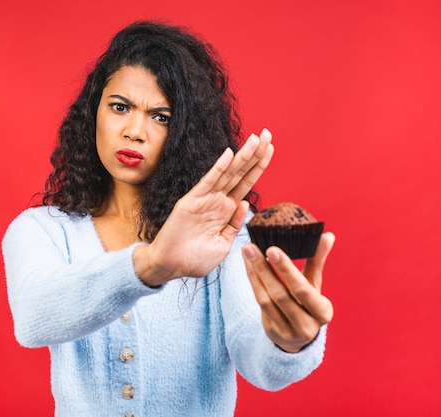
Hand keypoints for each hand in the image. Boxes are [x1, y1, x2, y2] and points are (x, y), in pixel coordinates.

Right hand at [134, 129, 273, 285]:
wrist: (170, 266)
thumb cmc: (194, 259)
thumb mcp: (223, 244)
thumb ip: (235, 224)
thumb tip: (245, 204)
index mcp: (226, 210)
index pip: (246, 183)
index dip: (258, 166)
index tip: (270, 148)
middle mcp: (217, 201)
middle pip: (240, 173)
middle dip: (254, 153)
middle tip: (267, 133)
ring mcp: (205, 199)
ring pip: (228, 173)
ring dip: (242, 156)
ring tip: (255, 139)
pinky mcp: (192, 201)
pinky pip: (208, 182)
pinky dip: (219, 168)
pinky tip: (229, 154)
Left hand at [242, 232, 334, 352]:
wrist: (298, 337)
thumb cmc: (308, 303)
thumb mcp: (315, 284)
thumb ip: (317, 261)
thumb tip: (327, 235)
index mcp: (323, 312)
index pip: (303, 290)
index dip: (286, 270)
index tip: (272, 249)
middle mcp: (306, 326)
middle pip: (281, 295)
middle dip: (264, 269)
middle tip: (251, 247)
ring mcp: (287, 332)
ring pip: (266, 300)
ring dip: (254, 274)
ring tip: (247, 252)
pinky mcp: (272, 332)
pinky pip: (259, 304)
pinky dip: (253, 283)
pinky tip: (248, 266)